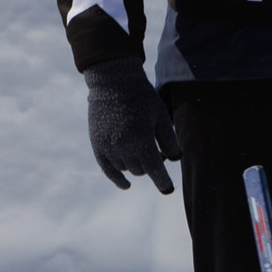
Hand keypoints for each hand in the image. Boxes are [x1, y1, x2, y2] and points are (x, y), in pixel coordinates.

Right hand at [82, 58, 179, 193]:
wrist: (112, 82)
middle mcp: (123, 148)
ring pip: (127, 169)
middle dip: (151, 165)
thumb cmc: (142, 98)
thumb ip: (170, 141)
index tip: (168, 190)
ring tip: (140, 149)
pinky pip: (107, 169)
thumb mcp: (162, 117)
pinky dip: (117, 178)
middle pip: (142, 171)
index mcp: (141, 141)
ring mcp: (108, 147)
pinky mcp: (97, 144)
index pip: (155, 172)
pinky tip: (127, 185)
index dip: (163, 183)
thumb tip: (174, 160)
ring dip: (136, 165)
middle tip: (156, 149)